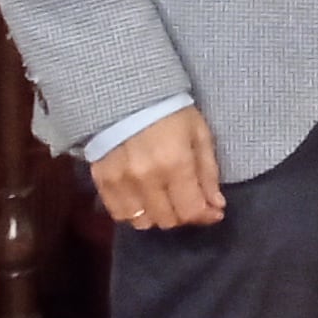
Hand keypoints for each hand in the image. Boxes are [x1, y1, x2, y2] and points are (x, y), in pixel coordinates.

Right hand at [92, 108, 224, 231]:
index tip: (214, 212)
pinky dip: (134, 213)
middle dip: (184, 215)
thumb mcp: (200, 135)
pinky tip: (144, 200)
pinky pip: (118, 213)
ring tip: (166, 201)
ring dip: (158, 216)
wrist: (126, 95)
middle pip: (167, 220)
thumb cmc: (171, 113)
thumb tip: (216, 206)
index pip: (190, 210)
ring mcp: (120, 182)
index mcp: (175, 164)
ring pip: (142, 222)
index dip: (206, 216)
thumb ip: (208, 173)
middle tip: (190, 202)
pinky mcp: (101, 181)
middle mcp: (146, 178)